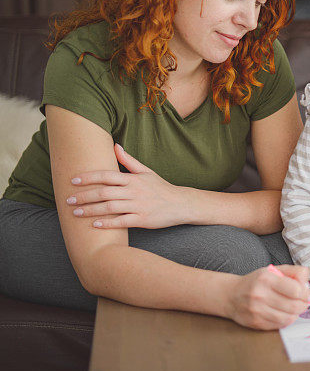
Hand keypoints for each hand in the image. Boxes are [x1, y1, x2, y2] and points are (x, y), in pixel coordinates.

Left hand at [67, 143, 186, 228]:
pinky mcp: (142, 219)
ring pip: (110, 207)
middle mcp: (135, 191)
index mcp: (133, 179)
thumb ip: (128, 160)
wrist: (181, 204)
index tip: (73, 181)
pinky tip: (94, 225)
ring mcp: (138, 206)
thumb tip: (115, 145)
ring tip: (76, 213)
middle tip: (68, 199)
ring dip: (91, 210)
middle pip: (104, 192)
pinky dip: (107, 224)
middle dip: (84, 196)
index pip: (107, 175)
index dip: (89, 177)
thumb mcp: (146, 172)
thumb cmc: (161, 188)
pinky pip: (121, 222)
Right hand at [227, 265, 309, 329]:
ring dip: (296, 314)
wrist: (231, 295)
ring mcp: (257, 311)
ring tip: (294, 307)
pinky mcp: (256, 323)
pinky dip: (286, 320)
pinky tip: (284, 313)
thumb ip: (294, 272)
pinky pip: (279, 325)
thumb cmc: (256, 282)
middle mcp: (260, 295)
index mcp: (266, 279)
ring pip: (288, 318)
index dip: (305, 292)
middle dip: (303, 304)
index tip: (305, 292)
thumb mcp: (274, 270)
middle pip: (294, 306)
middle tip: (303, 301)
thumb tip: (307, 283)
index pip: (296, 290)